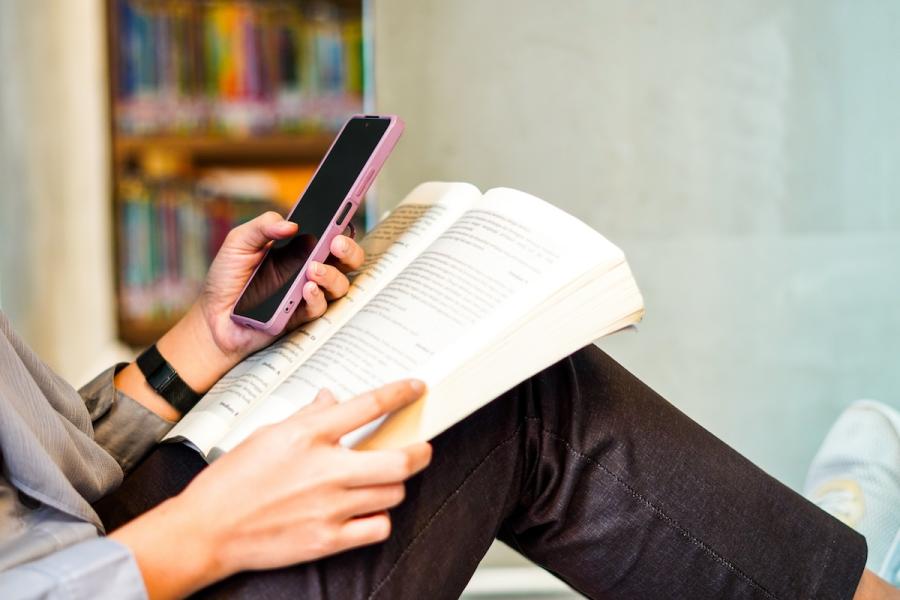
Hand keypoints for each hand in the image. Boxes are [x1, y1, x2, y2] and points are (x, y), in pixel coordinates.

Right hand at [110, 380, 431, 599]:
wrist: (207, 531)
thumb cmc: (231, 481)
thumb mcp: (267, 433)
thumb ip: (306, 416)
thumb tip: (332, 399)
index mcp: (307, 436)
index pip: (368, 405)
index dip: (400, 393)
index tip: (415, 388)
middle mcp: (325, 470)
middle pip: (400, 460)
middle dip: (420, 452)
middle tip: (422, 447)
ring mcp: (330, 507)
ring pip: (393, 493)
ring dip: (396, 484)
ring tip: (386, 480)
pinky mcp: (328, 540)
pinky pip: (378, 527)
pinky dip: (380, 518)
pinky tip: (369, 511)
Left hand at [200, 210, 365, 360]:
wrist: (212, 315)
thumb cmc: (227, 277)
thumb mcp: (239, 242)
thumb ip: (262, 226)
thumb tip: (290, 224)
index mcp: (298, 248)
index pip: (329, 234)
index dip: (341, 225)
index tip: (343, 215)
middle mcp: (309, 270)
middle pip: (346, 260)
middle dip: (349, 250)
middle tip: (337, 244)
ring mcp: (307, 293)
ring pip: (339, 285)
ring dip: (331, 275)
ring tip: (313, 269)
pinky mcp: (300, 316)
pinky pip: (320, 308)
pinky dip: (316, 297)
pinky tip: (306, 289)